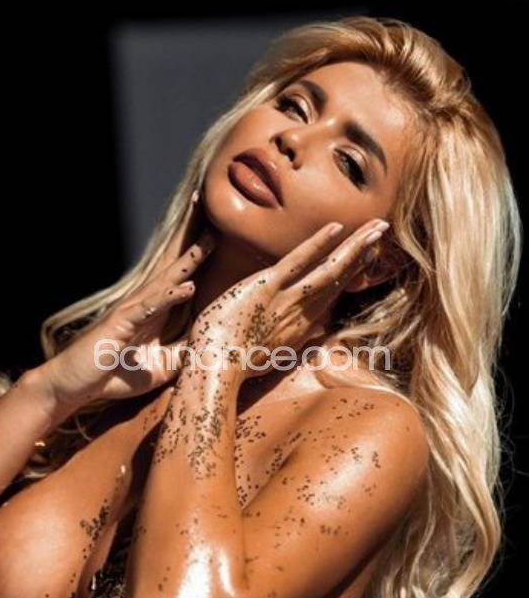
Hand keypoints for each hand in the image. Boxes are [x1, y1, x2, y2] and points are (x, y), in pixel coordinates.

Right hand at [40, 191, 215, 408]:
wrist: (76, 387)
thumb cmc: (114, 375)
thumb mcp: (161, 367)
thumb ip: (183, 353)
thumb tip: (210, 344)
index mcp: (157, 310)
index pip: (182, 277)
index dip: (199, 254)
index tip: (219, 231)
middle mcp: (146, 303)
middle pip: (175, 266)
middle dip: (195, 240)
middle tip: (212, 210)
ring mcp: (133, 310)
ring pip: (165, 279)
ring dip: (188, 261)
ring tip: (209, 241)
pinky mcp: (121, 323)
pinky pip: (149, 307)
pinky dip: (169, 297)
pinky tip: (187, 287)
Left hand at [188, 218, 389, 380]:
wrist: (215, 369)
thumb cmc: (233, 365)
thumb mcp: (271, 356)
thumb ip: (293, 340)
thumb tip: (316, 332)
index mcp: (299, 327)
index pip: (330, 293)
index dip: (350, 272)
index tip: (365, 255)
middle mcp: (300, 313)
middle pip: (337, 278)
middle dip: (361, 253)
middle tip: (381, 231)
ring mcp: (285, 299)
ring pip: (328, 269)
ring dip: (354, 246)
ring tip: (376, 227)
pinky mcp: (266, 288)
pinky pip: (297, 262)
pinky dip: (317, 244)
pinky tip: (337, 228)